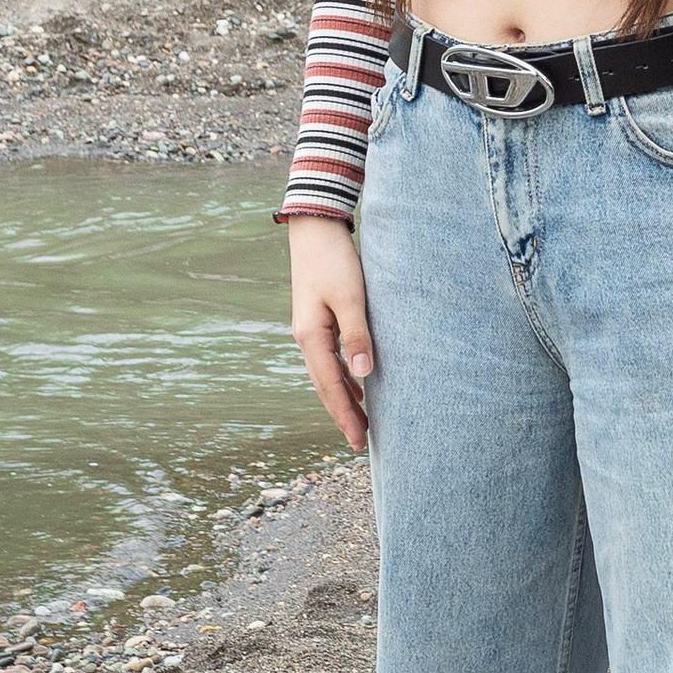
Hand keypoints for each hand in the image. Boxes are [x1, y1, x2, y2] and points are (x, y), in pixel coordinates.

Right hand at [287, 216, 375, 448]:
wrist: (316, 229)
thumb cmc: (335, 261)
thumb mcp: (350, 298)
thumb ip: (357, 336)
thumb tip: (365, 376)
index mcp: (310, 337)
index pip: (330, 386)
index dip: (345, 415)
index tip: (358, 440)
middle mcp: (306, 338)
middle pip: (325, 386)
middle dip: (343, 414)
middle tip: (360, 442)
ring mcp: (311, 330)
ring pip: (327, 374)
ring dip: (343, 398)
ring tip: (361, 422)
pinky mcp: (319, 320)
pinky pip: (331, 359)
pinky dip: (343, 377)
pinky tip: (357, 386)